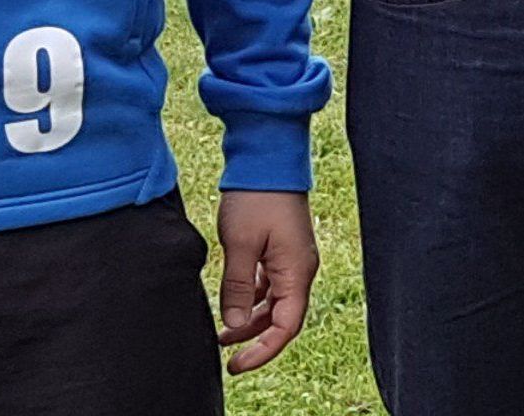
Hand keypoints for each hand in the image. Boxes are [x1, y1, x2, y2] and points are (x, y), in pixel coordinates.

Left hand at [216, 188, 316, 374]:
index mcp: (296, 270)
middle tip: (225, 354)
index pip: (286, 326)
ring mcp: (293, 259)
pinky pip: (271, 286)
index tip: (236, 364)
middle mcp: (300, 268)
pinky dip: (253, 299)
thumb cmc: (256, 198)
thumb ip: (237, 287)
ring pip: (276, 303)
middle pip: (282, 318)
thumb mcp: (240, 244)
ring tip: (222, 332)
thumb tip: (234, 324)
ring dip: (252, 320)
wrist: (267, 159)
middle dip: (255, 339)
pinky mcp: (283, 250)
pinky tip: (233, 301)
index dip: (263, 351)